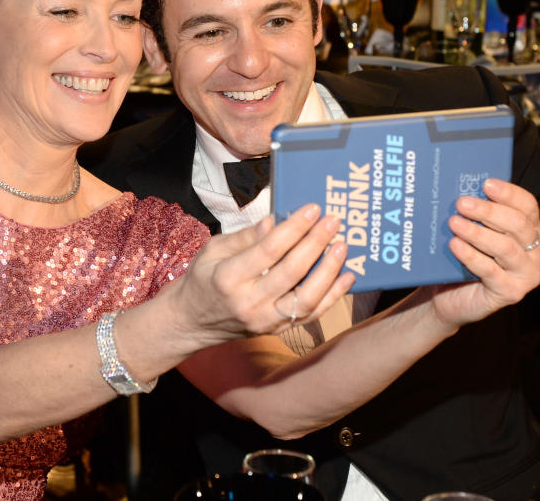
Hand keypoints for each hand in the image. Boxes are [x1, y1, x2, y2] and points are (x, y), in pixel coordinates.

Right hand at [173, 204, 354, 345]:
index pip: (268, 250)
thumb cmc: (203, 280)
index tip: (312, 209)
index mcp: (228, 277)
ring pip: (306, 298)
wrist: (192, 322)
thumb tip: (274, 222)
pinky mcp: (276, 330)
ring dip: (329, 271)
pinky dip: (332, 296)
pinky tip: (347, 276)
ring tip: (342, 246)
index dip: (293, 228)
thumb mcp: (213, 250)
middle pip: (291, 272)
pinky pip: (310, 314)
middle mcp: (248, 302)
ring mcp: (264, 321)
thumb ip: (245, 237)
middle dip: (315, 243)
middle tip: (333, 221)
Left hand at [427, 179, 539, 326]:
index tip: (486, 184)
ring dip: (477, 233)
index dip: (509, 193)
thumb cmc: (462, 259)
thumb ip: (474, 214)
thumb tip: (461, 189)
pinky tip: (455, 245)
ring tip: (454, 223)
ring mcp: (526, 274)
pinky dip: (471, 256)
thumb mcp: (470, 232)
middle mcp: (534, 251)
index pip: (527, 206)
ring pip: (505, 247)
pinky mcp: (511, 292)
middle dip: (488, 211)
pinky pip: (490, 271)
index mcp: (529, 230)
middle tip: (462, 203)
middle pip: (517, 224)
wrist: (449, 296)